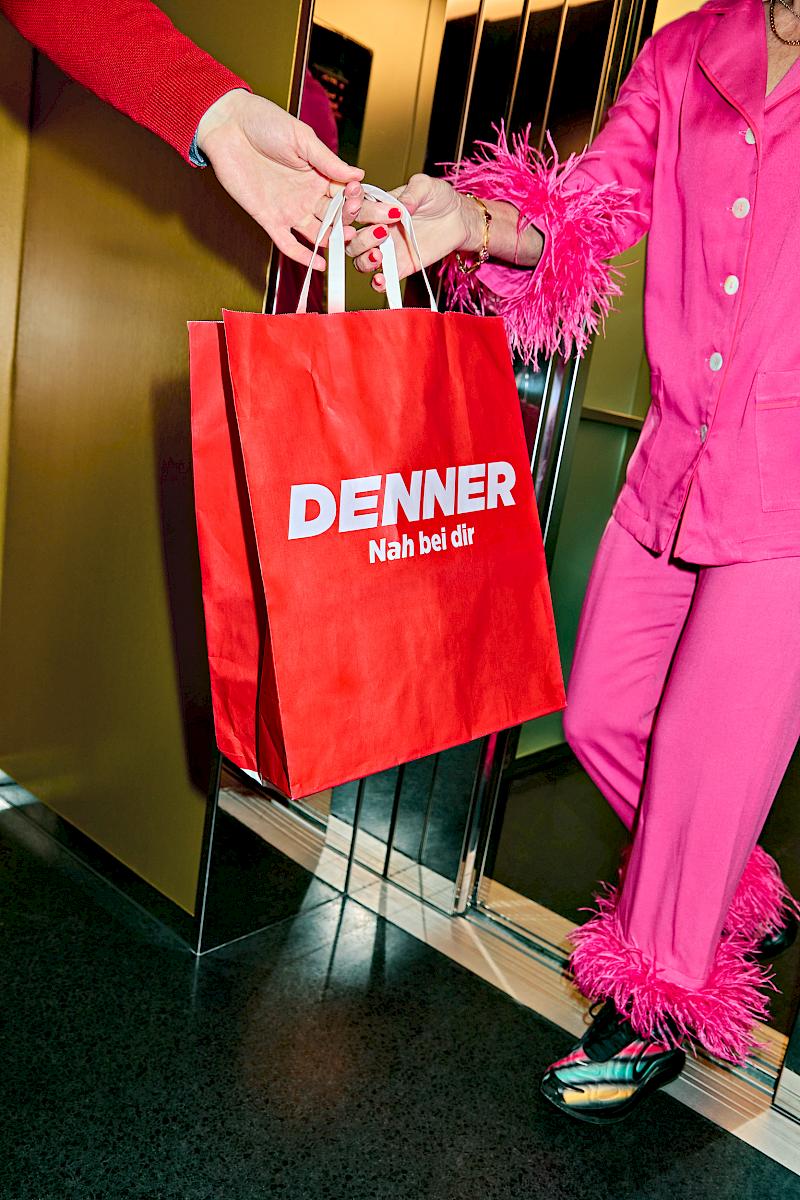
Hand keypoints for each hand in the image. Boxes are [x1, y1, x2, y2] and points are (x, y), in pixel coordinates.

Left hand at [196, 88, 363, 269]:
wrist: (228, 126)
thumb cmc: (264, 122)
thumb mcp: (302, 138)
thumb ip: (329, 161)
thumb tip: (359, 175)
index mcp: (320, 174)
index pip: (346, 195)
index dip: (355, 200)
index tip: (359, 199)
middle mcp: (308, 195)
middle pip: (335, 217)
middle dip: (347, 223)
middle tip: (355, 225)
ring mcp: (290, 209)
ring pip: (317, 232)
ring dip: (331, 240)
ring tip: (343, 244)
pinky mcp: (269, 219)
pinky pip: (288, 243)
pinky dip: (303, 256)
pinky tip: (319, 265)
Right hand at [341, 175, 483, 292]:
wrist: (458, 219)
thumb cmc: (439, 198)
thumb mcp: (426, 186)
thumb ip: (412, 192)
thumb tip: (401, 207)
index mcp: (377, 207)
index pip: (355, 210)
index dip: (352, 209)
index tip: (359, 205)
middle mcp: (377, 229)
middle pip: (352, 239)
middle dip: (361, 237)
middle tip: (383, 232)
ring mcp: (386, 250)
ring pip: (360, 260)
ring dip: (364, 259)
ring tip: (379, 255)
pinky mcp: (399, 267)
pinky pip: (381, 280)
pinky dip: (378, 283)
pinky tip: (382, 279)